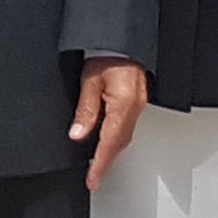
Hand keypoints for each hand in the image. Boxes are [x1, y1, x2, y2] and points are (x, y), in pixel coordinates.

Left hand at [71, 56, 147, 192]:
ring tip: (97, 165)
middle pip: (120, 144)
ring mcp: (139, 104)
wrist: (123, 37)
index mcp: (124, 104)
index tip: (93, 180)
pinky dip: (116, 138)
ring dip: (111, 152)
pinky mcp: (138, 100)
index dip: (100, 165)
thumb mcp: (89, 81)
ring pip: (125, 136)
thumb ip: (85, 110)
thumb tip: (78, 134)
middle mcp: (135, 107)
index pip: (110, 143)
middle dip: (106, 162)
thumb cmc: (108, 53)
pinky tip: (107, 142)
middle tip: (94, 178)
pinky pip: (127, 126)